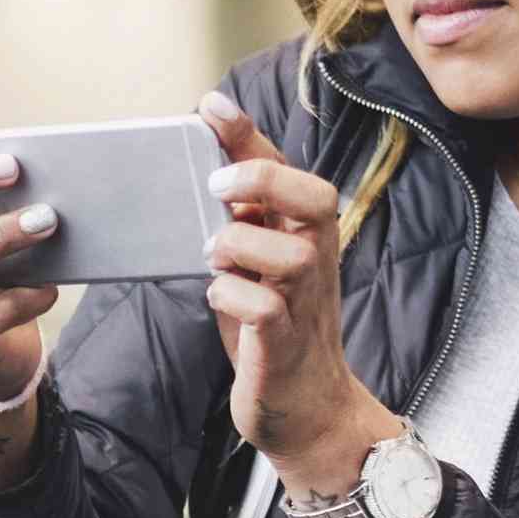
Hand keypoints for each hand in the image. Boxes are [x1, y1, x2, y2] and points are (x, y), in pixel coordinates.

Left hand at [199, 96, 404, 499]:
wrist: (306, 410)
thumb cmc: (272, 330)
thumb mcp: (253, 266)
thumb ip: (238, 223)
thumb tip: (204, 174)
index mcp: (303, 234)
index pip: (285, 170)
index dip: (248, 136)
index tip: (211, 107)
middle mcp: (314, 260)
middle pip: (313, 197)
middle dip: (262, 182)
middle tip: (217, 191)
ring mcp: (304, 303)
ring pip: (289, 254)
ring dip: (240, 246)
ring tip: (213, 257)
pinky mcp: (285, 345)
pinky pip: (266, 309)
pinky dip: (233, 296)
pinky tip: (218, 296)